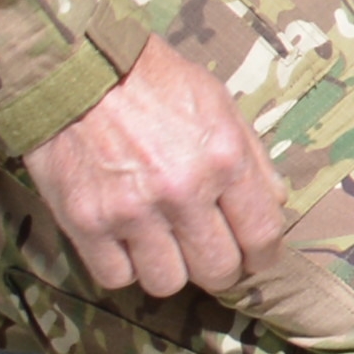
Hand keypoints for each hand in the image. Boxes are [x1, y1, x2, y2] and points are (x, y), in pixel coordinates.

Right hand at [23, 34, 290, 303]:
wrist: (78, 71)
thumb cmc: (155, 82)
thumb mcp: (220, 103)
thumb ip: (251, 157)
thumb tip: (275, 203)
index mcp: (225, 158)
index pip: (262, 234)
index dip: (263, 256)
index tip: (256, 258)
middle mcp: (182, 191)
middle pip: (217, 270)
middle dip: (219, 268)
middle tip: (208, 252)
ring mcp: (133, 212)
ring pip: (167, 283)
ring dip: (170, 269)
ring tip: (164, 244)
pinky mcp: (86, 224)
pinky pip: (117, 278)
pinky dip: (125, 267)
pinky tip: (127, 242)